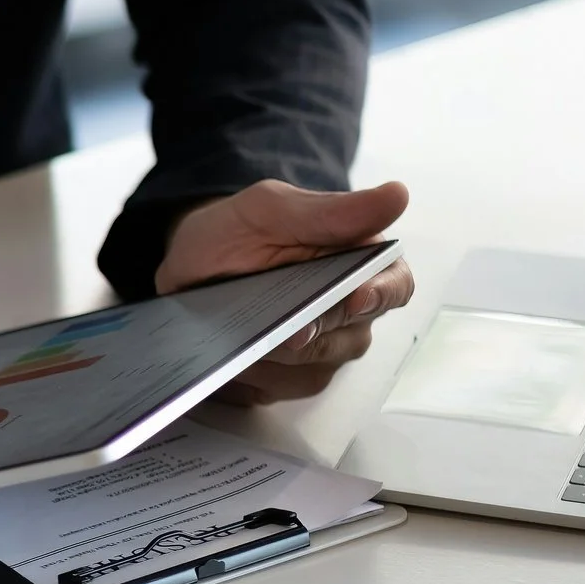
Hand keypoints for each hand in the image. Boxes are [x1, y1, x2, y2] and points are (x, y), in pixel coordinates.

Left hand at [156, 179, 415, 405]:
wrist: (188, 263)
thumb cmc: (237, 230)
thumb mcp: (270, 208)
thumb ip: (331, 210)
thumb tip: (396, 196)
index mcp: (360, 263)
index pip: (395, 285)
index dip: (380, 294)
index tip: (356, 297)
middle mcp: (349, 312)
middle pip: (350, 335)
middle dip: (313, 331)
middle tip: (281, 327)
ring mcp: (321, 348)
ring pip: (314, 367)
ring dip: (276, 355)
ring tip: (240, 335)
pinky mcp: (287, 377)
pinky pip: (280, 388)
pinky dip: (253, 374)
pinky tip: (231, 355)